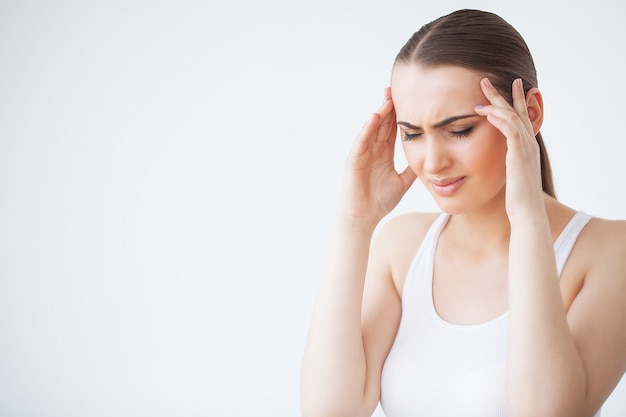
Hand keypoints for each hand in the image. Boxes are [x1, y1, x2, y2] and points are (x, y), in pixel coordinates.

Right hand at [339, 88, 416, 226]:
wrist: (364, 217)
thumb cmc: (380, 201)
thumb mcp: (403, 181)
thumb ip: (413, 168)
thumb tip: (431, 159)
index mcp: (384, 153)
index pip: (394, 129)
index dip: (402, 114)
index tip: (413, 99)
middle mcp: (373, 150)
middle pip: (383, 123)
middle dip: (390, 106)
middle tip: (399, 87)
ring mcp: (363, 153)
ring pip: (373, 128)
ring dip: (380, 112)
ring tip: (388, 97)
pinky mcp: (354, 159)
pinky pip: (362, 140)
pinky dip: (368, 128)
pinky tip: (376, 116)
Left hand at [475, 78, 544, 221]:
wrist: (526, 214)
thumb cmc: (517, 202)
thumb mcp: (509, 179)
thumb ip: (503, 167)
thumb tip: (492, 166)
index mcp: (526, 149)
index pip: (519, 120)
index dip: (511, 103)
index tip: (501, 89)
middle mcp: (529, 145)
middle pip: (517, 112)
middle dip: (502, 94)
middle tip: (486, 79)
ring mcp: (526, 148)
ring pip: (513, 116)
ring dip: (497, 101)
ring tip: (482, 88)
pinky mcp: (519, 154)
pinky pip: (510, 129)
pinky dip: (498, 118)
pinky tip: (484, 111)